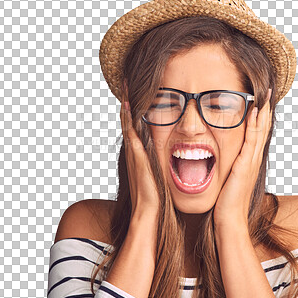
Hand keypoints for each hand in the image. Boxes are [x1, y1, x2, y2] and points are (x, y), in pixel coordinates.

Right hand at [120, 91, 159, 217]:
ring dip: (127, 106)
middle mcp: (134, 152)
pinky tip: (129, 106)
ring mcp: (133, 154)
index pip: (134, 128)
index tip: (134, 97)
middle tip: (126, 84)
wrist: (149, 213)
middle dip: (127, 103)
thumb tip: (172, 159)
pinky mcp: (137, 157)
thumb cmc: (155, 198)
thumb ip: (160, 166)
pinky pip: (131, 133)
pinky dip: (129, 120)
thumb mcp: (157, 177)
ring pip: (127, 124)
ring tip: (125, 88)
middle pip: (128, 122)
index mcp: (139, 156)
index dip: (133, 113)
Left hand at [213, 89, 272, 228]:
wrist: (229, 219)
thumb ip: (228, 168)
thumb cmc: (226, 202)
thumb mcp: (228, 179)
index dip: (260, 118)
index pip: (256, 134)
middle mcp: (253, 159)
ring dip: (263, 112)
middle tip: (268, 92)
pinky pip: (252, 140)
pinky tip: (256, 111)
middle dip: (265, 110)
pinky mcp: (245, 165)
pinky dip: (255, 124)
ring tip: (265, 95)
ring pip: (260, 131)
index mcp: (249, 161)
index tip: (260, 101)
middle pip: (262, 129)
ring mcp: (251, 161)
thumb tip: (219, 159)